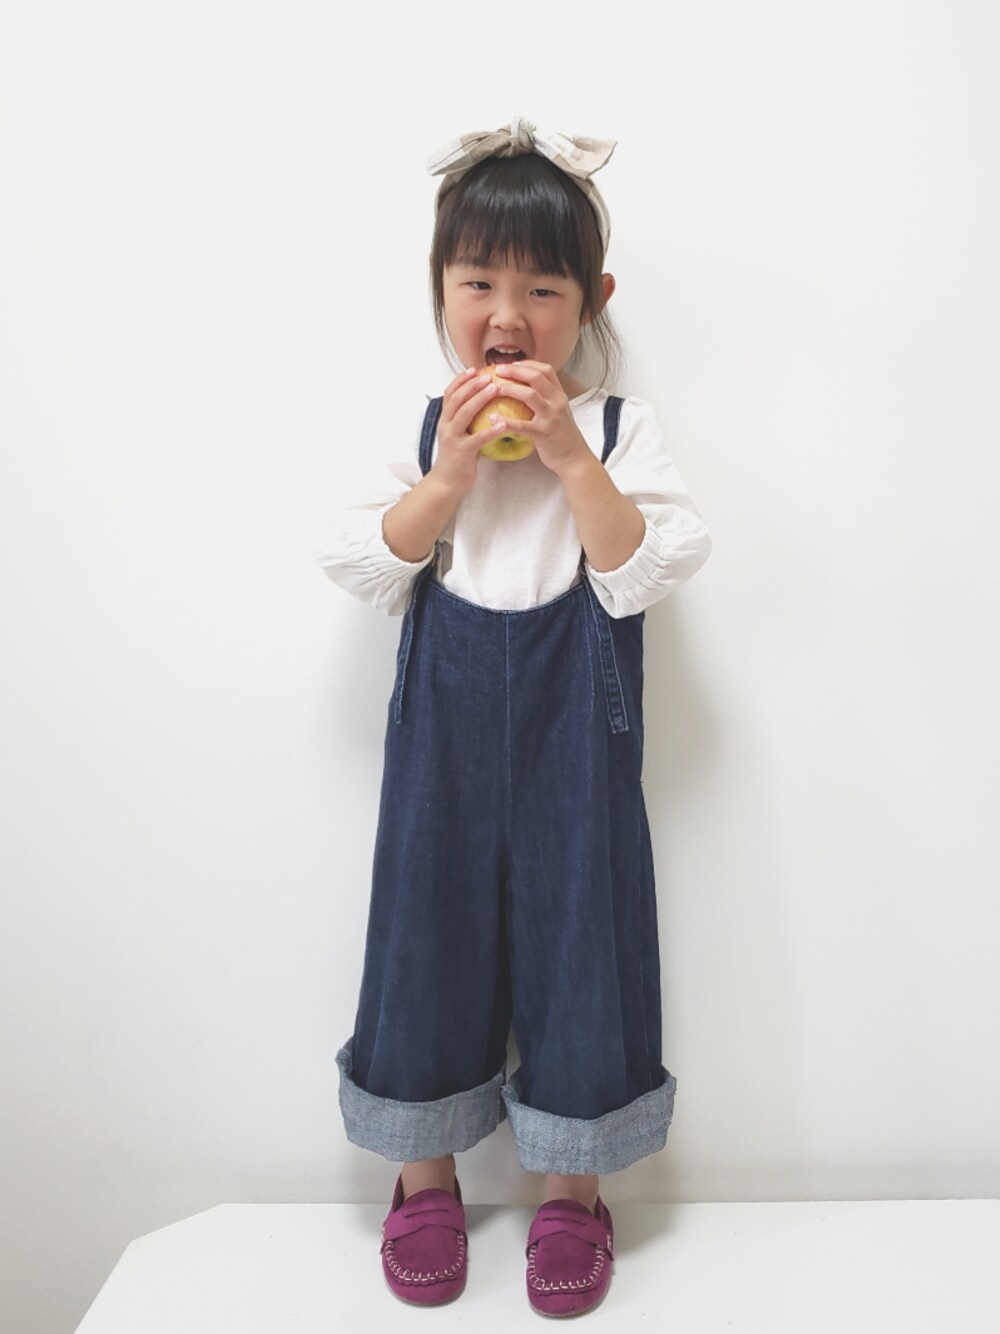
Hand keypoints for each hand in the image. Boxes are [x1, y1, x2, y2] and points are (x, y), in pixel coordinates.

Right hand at [431, 367, 516, 494]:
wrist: (447, 482)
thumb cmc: (458, 457)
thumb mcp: (459, 434)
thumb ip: (467, 419)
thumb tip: (484, 403)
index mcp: (445, 419)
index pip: (450, 393)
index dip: (461, 380)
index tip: (474, 369)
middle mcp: (446, 425)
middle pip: (457, 399)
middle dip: (472, 384)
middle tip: (488, 375)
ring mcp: (453, 438)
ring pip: (464, 413)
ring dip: (480, 399)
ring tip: (495, 389)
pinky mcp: (462, 452)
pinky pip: (477, 439)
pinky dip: (491, 430)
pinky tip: (503, 424)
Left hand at [490, 361, 592, 477]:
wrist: (575, 458)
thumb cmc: (563, 436)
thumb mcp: (559, 412)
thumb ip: (546, 399)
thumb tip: (525, 389)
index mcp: (559, 395)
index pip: (545, 370)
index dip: (527, 364)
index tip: (511, 364)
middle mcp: (557, 402)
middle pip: (536, 377)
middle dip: (515, 370)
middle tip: (497, 370)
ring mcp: (551, 417)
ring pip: (529, 395)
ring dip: (509, 388)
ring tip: (494, 389)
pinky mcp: (543, 433)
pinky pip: (522, 425)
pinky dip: (505, 420)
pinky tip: (492, 418)